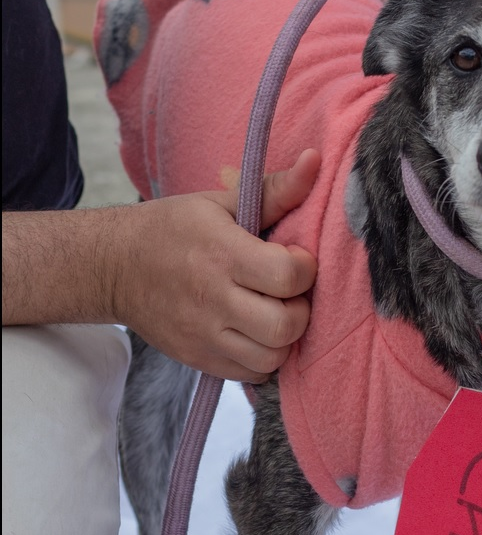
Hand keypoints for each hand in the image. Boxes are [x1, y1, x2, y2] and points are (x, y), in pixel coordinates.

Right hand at [111, 149, 321, 381]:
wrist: (112, 267)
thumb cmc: (173, 228)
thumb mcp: (221, 202)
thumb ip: (275, 190)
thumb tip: (317, 160)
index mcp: (222, 254)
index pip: (287, 276)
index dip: (304, 267)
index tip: (294, 257)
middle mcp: (213, 300)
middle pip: (284, 326)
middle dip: (301, 308)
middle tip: (289, 292)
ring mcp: (204, 336)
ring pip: (272, 357)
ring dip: (286, 336)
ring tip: (275, 311)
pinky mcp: (198, 360)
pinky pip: (251, 374)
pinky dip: (265, 357)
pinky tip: (257, 332)